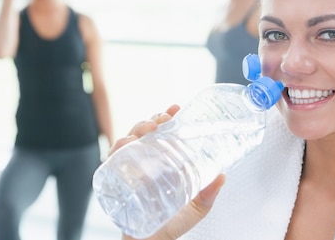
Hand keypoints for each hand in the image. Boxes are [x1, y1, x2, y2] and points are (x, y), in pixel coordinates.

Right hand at [111, 105, 225, 239]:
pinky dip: (117, 149)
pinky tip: (127, 145)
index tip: (175, 109)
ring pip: (128, 140)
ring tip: (149, 129)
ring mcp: (128, 170)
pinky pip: (112, 160)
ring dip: (137, 129)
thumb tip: (223, 175)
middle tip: (164, 120)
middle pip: (144, 132)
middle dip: (152, 120)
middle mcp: (143, 162)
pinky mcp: (115, 181)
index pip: (162, 133)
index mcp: (161, 162)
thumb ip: (208, 194)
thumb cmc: (170, 226)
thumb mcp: (195, 208)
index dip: (167, 118)